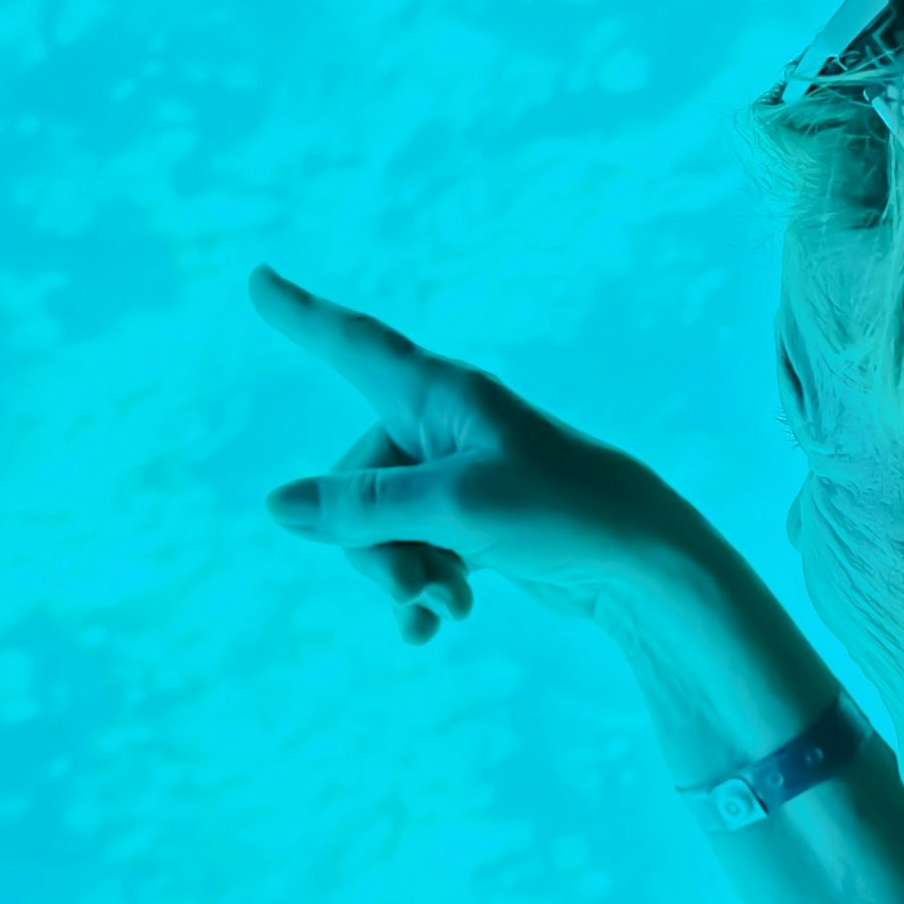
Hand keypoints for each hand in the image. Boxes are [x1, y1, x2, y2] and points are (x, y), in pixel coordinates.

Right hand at [252, 267, 705, 637]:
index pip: (353, 342)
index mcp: (443, 392)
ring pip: (379, 529)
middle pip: (353, 480)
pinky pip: (413, 553)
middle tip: (416, 587)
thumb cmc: (563, 512)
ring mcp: (457, 477)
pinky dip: (420, 589)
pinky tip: (436, 626)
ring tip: (446, 607)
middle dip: (371, 545)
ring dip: (401, 575)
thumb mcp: (456, 507)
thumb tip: (277, 506)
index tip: (257, 277)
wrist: (647, 565)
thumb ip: (363, 507)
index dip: (301, 314)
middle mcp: (444, 426)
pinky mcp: (473, 524)